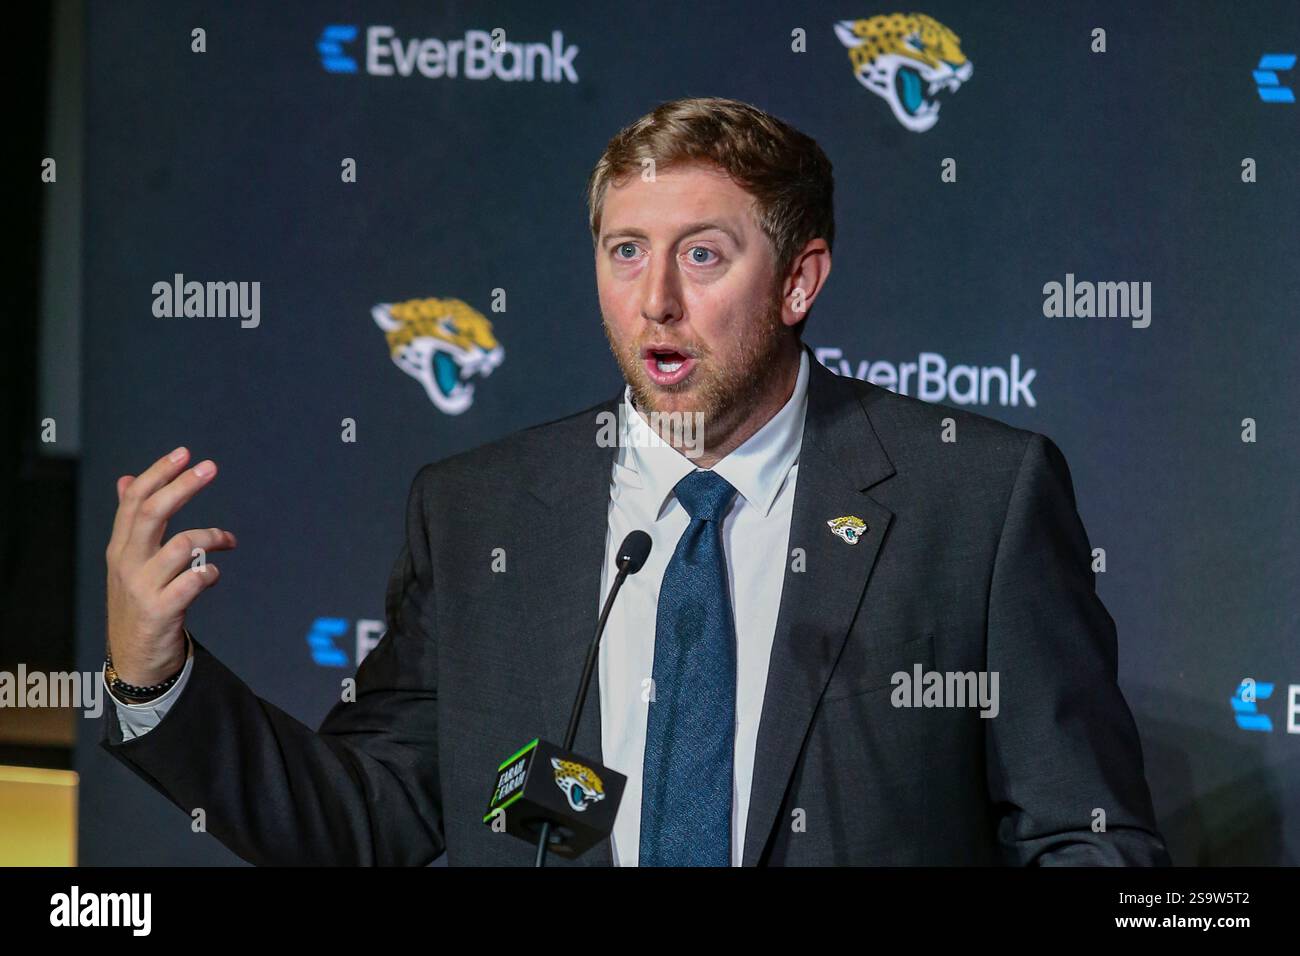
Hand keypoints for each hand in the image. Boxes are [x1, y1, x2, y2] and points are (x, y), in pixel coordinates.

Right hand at [105, 446, 236, 686]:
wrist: (134, 659)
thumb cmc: (138, 603)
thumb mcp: (127, 561)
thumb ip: (130, 522)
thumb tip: (126, 479)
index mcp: (120, 547)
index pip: (134, 501)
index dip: (158, 474)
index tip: (184, 453)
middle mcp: (127, 563)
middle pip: (152, 513)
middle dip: (182, 486)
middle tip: (210, 467)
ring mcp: (143, 588)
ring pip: (180, 546)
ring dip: (210, 537)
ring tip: (227, 539)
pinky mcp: (161, 612)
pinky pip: (192, 583)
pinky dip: (209, 573)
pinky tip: (215, 574)